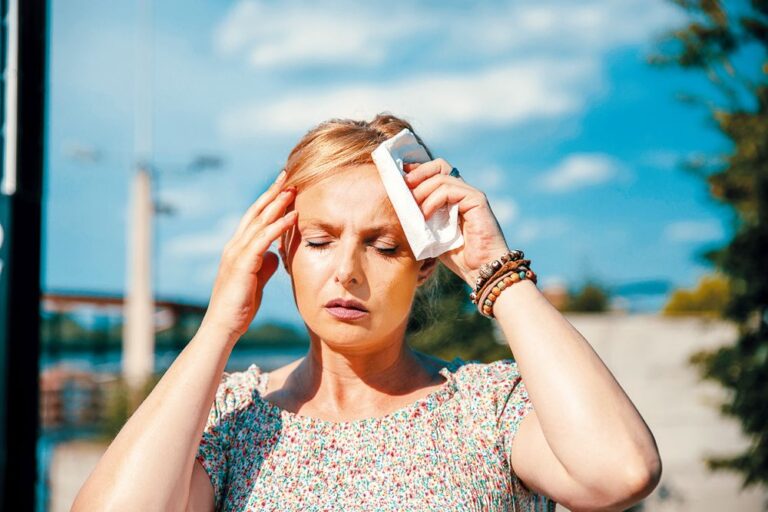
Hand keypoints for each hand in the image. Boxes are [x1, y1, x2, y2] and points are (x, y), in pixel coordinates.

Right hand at [200, 171, 296, 338]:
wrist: (224, 326)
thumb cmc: (240, 306)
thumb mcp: (257, 280)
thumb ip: (265, 265)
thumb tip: (276, 254)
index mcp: (238, 248)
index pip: (255, 218)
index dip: (269, 200)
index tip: (284, 186)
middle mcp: (235, 246)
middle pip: (256, 212)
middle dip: (272, 192)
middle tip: (287, 174)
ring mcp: (236, 253)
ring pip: (259, 221)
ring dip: (277, 203)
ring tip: (293, 188)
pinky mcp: (242, 263)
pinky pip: (263, 239)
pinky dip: (278, 225)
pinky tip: (293, 215)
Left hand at [403, 159, 509, 286]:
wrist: (480, 270)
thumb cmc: (459, 257)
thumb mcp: (433, 234)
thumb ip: (422, 218)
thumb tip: (399, 207)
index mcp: (454, 198)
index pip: (435, 172)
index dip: (417, 171)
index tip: (400, 178)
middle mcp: (463, 192)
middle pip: (439, 166)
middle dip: (418, 173)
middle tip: (403, 187)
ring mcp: (471, 194)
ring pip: (441, 177)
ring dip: (422, 191)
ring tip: (412, 209)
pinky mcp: (477, 200)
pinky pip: (449, 190)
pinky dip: (433, 200)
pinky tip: (425, 215)